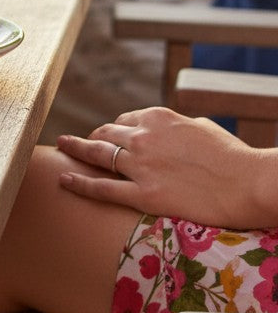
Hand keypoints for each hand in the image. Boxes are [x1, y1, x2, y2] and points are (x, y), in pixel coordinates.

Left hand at [56, 107, 277, 228]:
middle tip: (79, 142)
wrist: (251, 183)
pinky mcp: (144, 195)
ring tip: (61, 147)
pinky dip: (79, 183)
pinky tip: (64, 178)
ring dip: (76, 149)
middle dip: (92, 137)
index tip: (110, 136)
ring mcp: (140, 166)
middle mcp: (142, 137)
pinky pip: (103, 188)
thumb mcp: (201, 127)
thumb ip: (177, 127)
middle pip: (105, 133)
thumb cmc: (234, 157)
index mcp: (157, 117)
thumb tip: (167, 129)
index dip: (115, 129)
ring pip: (97, 154)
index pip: (124, 120)